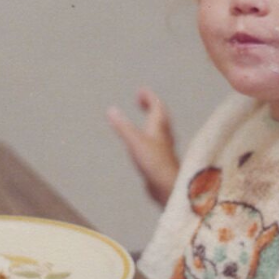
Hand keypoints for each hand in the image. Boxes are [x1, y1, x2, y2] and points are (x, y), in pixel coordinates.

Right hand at [107, 87, 178, 205]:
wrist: (167, 187)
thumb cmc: (154, 163)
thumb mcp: (134, 141)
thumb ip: (122, 126)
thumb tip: (111, 110)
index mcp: (159, 127)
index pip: (157, 106)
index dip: (149, 97)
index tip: (140, 91)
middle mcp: (164, 135)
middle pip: (160, 116)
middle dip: (151, 106)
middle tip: (141, 100)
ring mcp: (163, 148)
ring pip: (160, 129)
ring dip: (152, 120)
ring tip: (145, 118)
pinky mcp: (161, 160)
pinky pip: (156, 142)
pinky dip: (150, 136)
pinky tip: (146, 143)